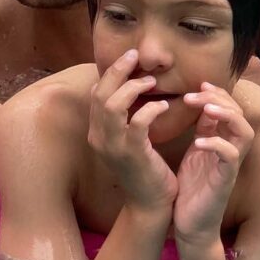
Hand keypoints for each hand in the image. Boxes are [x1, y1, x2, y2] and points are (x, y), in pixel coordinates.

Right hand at [88, 49, 175, 213]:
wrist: (150, 204)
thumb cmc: (144, 170)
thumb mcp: (128, 141)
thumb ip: (125, 118)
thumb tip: (130, 89)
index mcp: (97, 133)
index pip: (96, 93)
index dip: (110, 73)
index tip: (128, 59)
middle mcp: (99, 138)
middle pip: (100, 93)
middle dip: (117, 70)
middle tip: (134, 55)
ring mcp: (113, 147)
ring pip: (112, 104)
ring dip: (132, 87)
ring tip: (151, 82)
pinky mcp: (132, 154)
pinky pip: (137, 123)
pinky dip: (151, 109)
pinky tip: (164, 106)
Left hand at [173, 83, 253, 245]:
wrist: (190, 225)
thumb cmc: (191, 190)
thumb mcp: (195, 153)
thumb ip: (203, 130)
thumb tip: (201, 103)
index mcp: (223, 142)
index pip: (230, 110)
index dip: (218, 94)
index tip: (198, 86)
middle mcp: (231, 151)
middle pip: (240, 115)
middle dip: (220, 99)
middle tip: (197, 94)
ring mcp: (231, 166)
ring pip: (244, 133)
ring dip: (227, 116)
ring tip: (207, 108)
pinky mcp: (225, 181)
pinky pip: (231, 157)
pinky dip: (217, 144)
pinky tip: (199, 141)